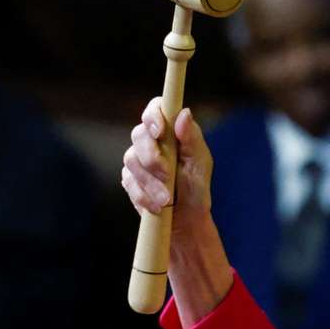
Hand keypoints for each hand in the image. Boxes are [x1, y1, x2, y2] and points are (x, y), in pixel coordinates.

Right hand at [121, 99, 230, 325]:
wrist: (185, 219)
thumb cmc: (196, 187)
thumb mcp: (200, 163)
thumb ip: (192, 139)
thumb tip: (184, 114)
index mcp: (171, 130)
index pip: (156, 109)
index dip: (153, 116)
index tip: (160, 131)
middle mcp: (151, 140)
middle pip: (139, 135)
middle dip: (152, 157)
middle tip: (168, 176)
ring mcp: (137, 159)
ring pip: (132, 160)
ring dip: (150, 182)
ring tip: (167, 199)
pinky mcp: (129, 179)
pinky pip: (129, 182)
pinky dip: (144, 195)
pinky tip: (157, 205)